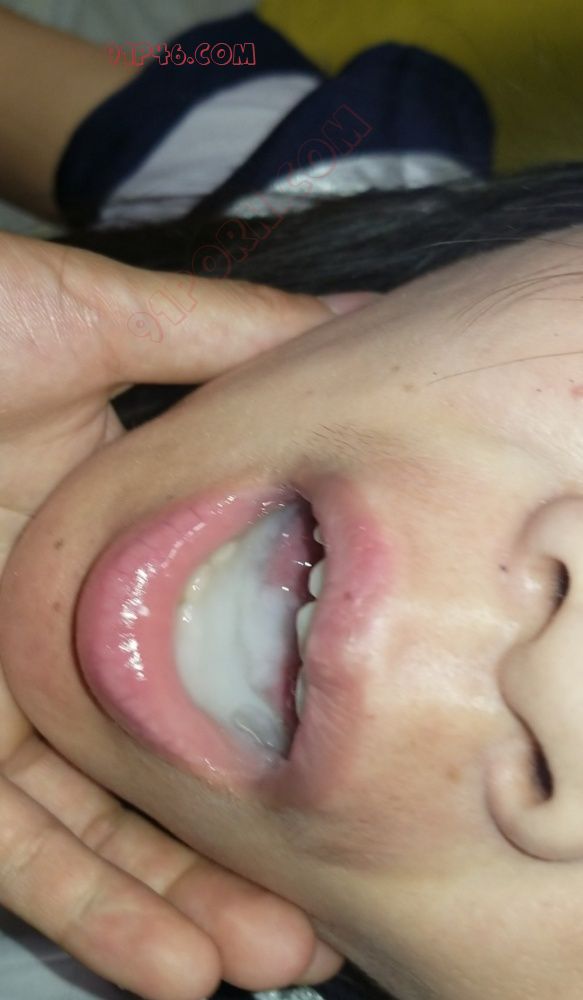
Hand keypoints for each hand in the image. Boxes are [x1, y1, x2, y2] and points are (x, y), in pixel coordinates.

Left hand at [0, 232, 346, 998]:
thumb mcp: (100, 322)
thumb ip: (231, 337)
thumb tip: (361, 331)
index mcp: (113, 545)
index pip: (221, 649)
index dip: (290, 716)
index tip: (367, 773)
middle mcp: (62, 634)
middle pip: (166, 763)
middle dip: (245, 847)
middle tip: (326, 920)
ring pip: (97, 825)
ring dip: (180, 899)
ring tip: (271, 960)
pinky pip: (9, 840)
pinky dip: (86, 902)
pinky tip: (172, 963)